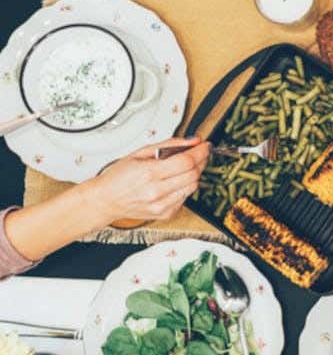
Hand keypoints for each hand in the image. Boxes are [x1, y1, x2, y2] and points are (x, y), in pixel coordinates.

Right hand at [86, 137, 209, 222]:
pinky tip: (174, 182)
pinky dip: (185, 187)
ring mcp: (162, 205)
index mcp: (149, 173)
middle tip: (199, 154)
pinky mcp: (165, 214)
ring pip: (193, 186)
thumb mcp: (140, 152)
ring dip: (194, 174)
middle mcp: (157, 192)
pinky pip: (185, 197)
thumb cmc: (119, 176)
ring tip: (185, 167)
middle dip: (201, 161)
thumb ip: (170, 145)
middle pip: (194, 174)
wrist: (105, 200)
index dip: (201, 152)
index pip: (187, 161)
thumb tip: (193, 141)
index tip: (205, 146)